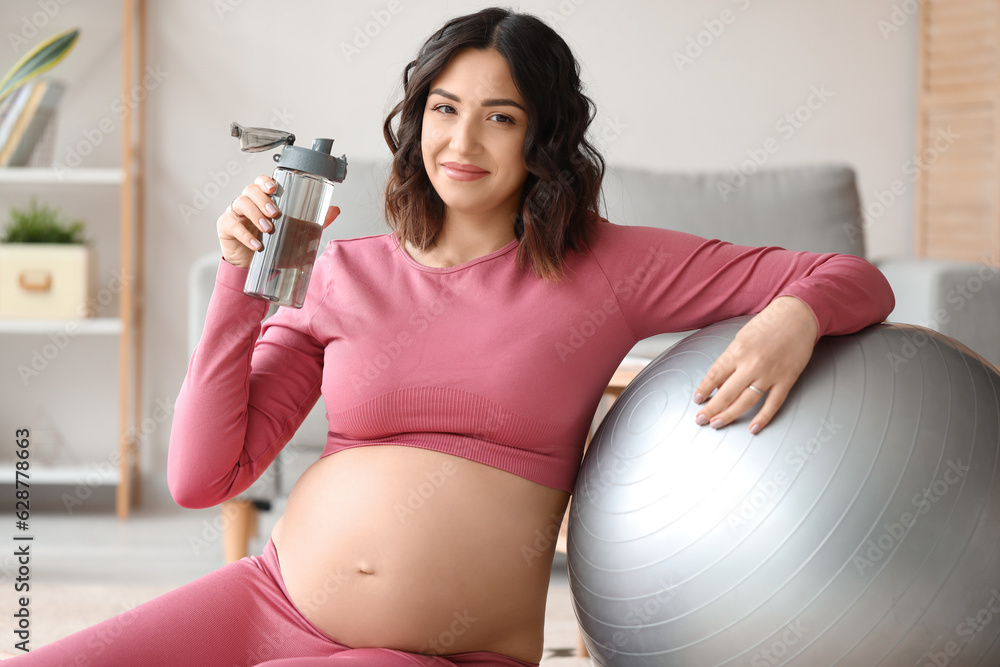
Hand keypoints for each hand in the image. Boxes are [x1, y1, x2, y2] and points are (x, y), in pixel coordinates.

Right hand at [217, 174, 340, 268]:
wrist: (254, 266)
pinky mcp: (226, 227)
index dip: (265, 181)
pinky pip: (232, 225)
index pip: (261, 182)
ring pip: (240, 203)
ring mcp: (235, 213)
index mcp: (263, 199)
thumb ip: (313, 222)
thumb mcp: (294, 233)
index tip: (274, 187)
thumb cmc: (272, 244)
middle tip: (275, 213)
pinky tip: (257, 245)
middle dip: (263, 200)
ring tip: (269, 229)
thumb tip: (335, 210)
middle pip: (250, 190)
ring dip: (256, 215)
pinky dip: (245, 235)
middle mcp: (248, 202)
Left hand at [693, 296, 817, 433]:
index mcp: (737, 351)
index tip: (697, 400)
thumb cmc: (768, 324)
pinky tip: (752, 428)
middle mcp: (751, 364)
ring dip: (729, 415)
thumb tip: (721, 383)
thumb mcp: (741, 337)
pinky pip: (773, 403)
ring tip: (716, 424)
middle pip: (726, 393)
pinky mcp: (786, 380)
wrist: (797, 316)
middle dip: (710, 409)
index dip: (703, 390)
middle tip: (700, 419)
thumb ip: (731, 360)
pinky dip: (762, 418)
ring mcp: (770, 374)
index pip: (714, 376)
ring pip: (746, 402)